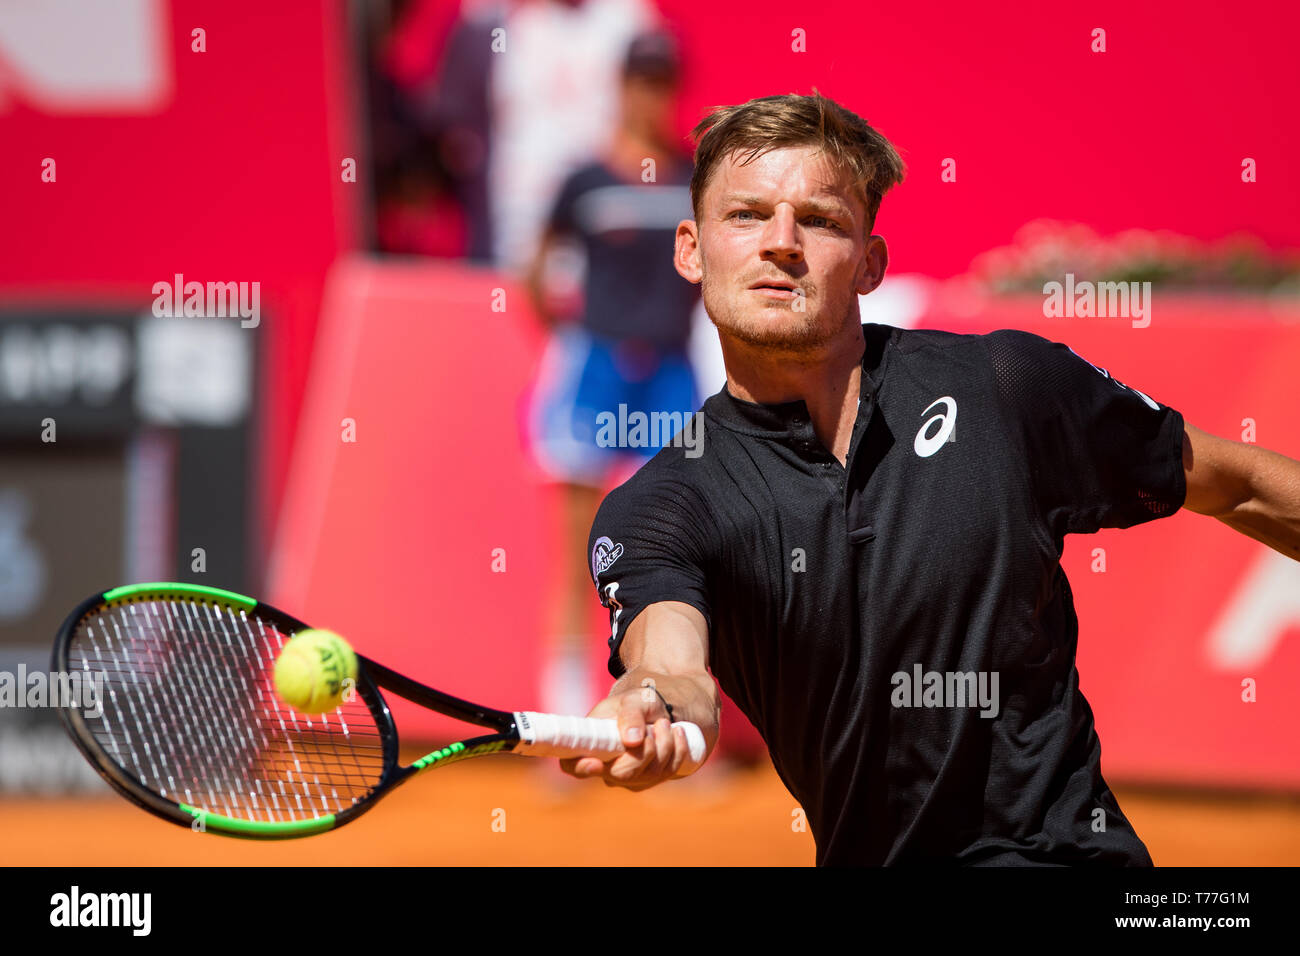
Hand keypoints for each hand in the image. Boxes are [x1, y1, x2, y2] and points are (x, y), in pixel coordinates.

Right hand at [560, 684, 695, 790]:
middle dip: (644, 750)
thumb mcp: (634, 700)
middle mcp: (606, 767)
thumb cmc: (638, 702)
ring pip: (649, 774)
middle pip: (621, 775)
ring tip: (665, 723)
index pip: (572, 765)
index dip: (580, 768)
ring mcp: (629, 778)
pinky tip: (678, 733)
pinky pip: (668, 773)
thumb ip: (631, 715)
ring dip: (665, 745)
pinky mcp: (650, 779)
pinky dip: (678, 750)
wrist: (660, 708)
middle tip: (658, 725)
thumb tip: (632, 740)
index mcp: (590, 745)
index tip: (595, 763)